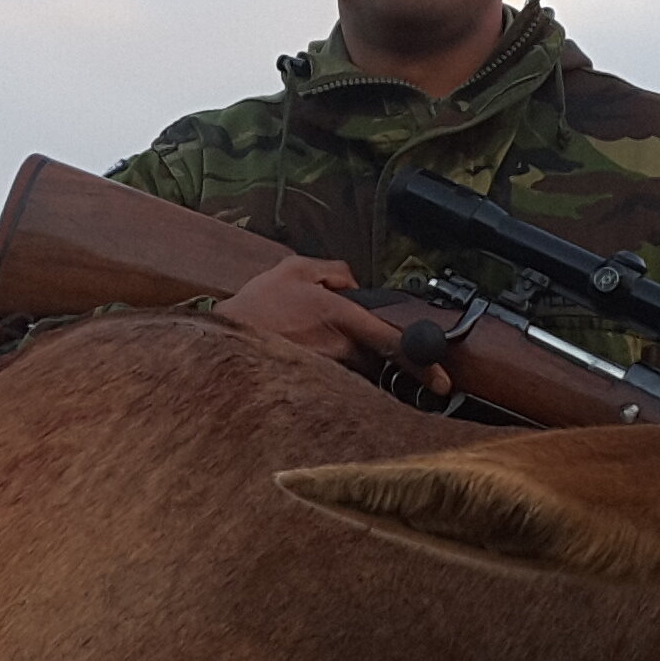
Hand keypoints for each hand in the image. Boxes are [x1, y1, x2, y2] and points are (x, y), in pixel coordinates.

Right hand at [215, 256, 450, 392]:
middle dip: (372, 355)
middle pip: (375, 360)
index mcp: (340, 319)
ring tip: (308, 348)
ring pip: (354, 374)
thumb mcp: (293, 268)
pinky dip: (329, 378)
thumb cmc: (253, 309)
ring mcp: (326, 376)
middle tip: (345, 345)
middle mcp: (338, 352)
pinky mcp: (312, 392)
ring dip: (346, 364)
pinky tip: (303, 365)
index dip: (422, 363)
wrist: (217, 346)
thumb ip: (333, 270)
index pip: (392, 342)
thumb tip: (354, 283)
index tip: (442, 382)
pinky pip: (333, 387)